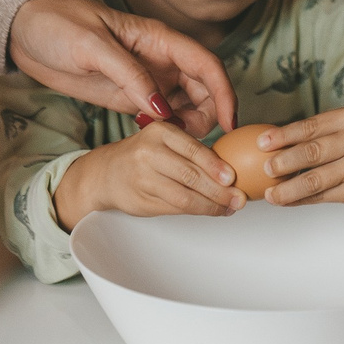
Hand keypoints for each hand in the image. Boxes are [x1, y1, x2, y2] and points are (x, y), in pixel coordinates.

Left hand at [9, 0, 237, 135]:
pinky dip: (168, 129)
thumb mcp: (93, 46)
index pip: (206, 65)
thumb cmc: (59, 24)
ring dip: (189, 125)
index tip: (230, 122)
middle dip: (208, 115)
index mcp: (159, 38)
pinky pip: (162, 114)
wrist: (27, 29)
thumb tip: (162, 109)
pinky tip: (155, 139)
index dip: (223, 93)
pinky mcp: (129, 95)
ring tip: (173, 143)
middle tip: (190, 141)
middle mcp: (160, 59)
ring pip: (186, 104)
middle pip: (203, 88)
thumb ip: (130, 75)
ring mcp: (146, 78)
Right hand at [52, 120, 242, 228]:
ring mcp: (143, 179)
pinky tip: (210, 210)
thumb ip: (191, 151)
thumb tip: (231, 171)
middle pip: (191, 176)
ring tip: (228, 208)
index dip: (216, 167)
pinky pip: (175, 209)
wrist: (105, 172)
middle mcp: (149, 154)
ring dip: (211, 206)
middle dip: (220, 191)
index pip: (193, 150)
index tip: (233, 178)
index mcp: (160, 132)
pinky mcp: (141, 201)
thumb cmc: (142, 154)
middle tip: (238, 198)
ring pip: (184, 197)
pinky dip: (196, 212)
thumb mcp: (164, 140)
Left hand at [250, 106, 343, 212]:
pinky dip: (301, 200)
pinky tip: (287, 201)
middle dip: (283, 161)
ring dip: (287, 188)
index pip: (310, 126)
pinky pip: (322, 196)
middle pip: (311, 151)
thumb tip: (274, 143)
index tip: (262, 142)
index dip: (283, 135)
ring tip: (270, 194)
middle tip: (264, 168)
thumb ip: (320, 135)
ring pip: (314, 179)